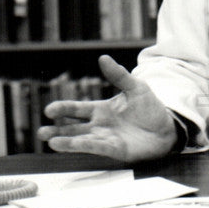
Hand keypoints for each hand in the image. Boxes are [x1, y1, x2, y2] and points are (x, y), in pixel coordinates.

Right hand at [36, 55, 178, 161]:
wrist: (167, 127)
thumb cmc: (150, 108)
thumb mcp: (136, 87)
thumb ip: (118, 75)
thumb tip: (103, 57)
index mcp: (101, 110)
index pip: (77, 109)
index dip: (63, 109)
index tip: (49, 110)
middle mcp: (100, 125)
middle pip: (74, 128)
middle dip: (57, 130)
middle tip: (41, 132)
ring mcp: (106, 138)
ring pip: (82, 140)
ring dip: (66, 141)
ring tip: (50, 142)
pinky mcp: (115, 150)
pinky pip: (97, 147)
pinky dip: (84, 146)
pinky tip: (71, 145)